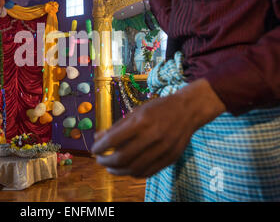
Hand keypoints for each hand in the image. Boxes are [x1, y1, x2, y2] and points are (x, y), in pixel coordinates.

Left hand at [91, 79, 225, 177]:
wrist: (188, 110)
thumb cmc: (158, 108)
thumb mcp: (136, 111)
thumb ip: (117, 126)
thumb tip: (97, 137)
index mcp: (141, 121)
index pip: (113, 140)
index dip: (100, 147)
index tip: (93, 150)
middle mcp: (152, 136)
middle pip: (122, 157)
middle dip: (106, 162)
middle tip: (99, 160)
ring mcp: (163, 149)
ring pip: (134, 168)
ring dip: (118, 171)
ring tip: (110, 168)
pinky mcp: (170, 158)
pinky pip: (148, 172)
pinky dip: (133, 173)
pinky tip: (126, 169)